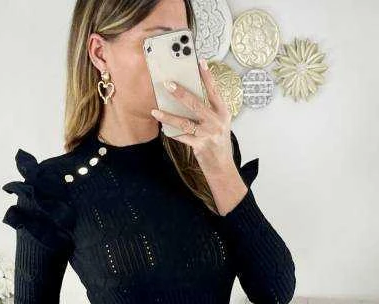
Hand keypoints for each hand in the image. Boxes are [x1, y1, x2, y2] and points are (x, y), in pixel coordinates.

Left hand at [151, 58, 233, 173]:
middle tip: (168, 84)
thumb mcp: (219, 124)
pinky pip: (182, 137)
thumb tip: (189, 96)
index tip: (200, 62)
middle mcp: (216, 122)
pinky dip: (172, 133)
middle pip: (196, 104)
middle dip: (181, 94)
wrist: (222, 167)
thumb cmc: (218, 143)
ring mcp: (208, 134)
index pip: (214, 91)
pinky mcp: (200, 146)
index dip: (207, 76)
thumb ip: (209, 110)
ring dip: (168, 117)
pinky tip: (163, 129)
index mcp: (223, 112)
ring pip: (185, 122)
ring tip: (155, 111)